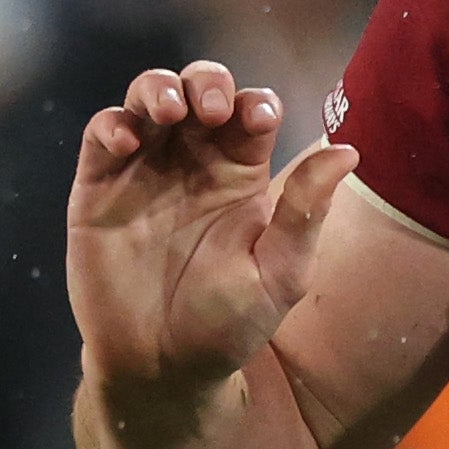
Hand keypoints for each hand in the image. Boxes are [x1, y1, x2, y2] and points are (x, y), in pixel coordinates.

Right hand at [65, 58, 352, 402]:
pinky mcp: (99, 187)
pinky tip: (128, 140)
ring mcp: (144, 169)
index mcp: (241, 175)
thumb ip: (306, 212)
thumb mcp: (278, 274)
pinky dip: (112, 124)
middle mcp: (193, 161)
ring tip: (168, 109)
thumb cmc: (227, 324)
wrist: (161, 366)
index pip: (250, 114)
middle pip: (200, 90)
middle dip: (208, 82)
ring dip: (158, 87)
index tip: (258, 119)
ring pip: (148, 97)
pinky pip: (102, 135)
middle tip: (212, 110)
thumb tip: (350, 151)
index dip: (254, 103)